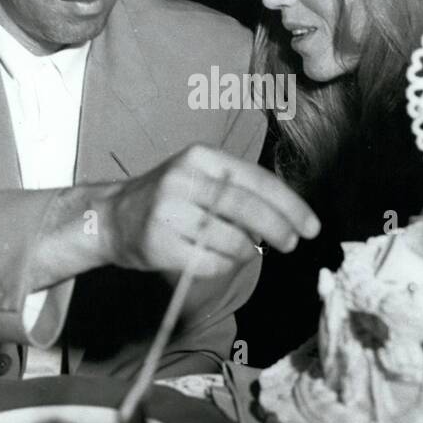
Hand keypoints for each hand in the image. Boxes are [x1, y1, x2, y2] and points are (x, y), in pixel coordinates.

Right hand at [103, 145, 319, 278]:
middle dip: (278, 229)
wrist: (111, 216)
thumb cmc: (169, 198)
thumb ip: (239, 189)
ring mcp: (168, 212)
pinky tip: (219, 258)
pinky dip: (224, 265)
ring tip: (244, 250)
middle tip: (293, 243)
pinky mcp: (158, 243)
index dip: (289, 205)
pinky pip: (209, 263)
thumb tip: (289, 216)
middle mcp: (182, 180)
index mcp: (200, 158)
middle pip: (246, 208)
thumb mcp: (201, 177)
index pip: (256, 181)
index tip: (311, 226)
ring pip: (230, 239)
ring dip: (247, 251)